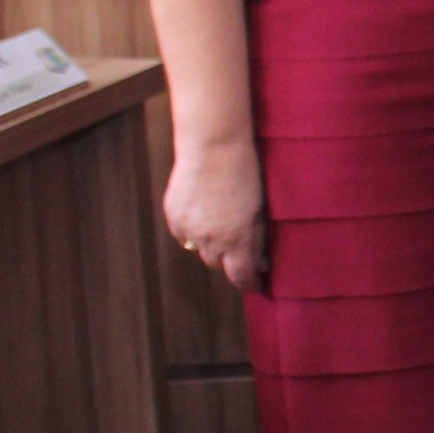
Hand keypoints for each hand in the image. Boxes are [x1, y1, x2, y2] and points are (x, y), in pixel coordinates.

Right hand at [164, 138, 268, 291]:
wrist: (214, 147)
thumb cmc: (246, 174)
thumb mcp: (260, 210)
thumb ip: (257, 239)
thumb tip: (259, 261)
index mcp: (238, 240)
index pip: (240, 277)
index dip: (248, 284)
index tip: (255, 285)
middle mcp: (211, 241)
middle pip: (218, 265)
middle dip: (229, 261)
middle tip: (239, 249)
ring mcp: (189, 230)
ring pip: (199, 251)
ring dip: (211, 246)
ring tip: (221, 226)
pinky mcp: (173, 216)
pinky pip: (183, 235)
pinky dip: (192, 232)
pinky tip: (203, 216)